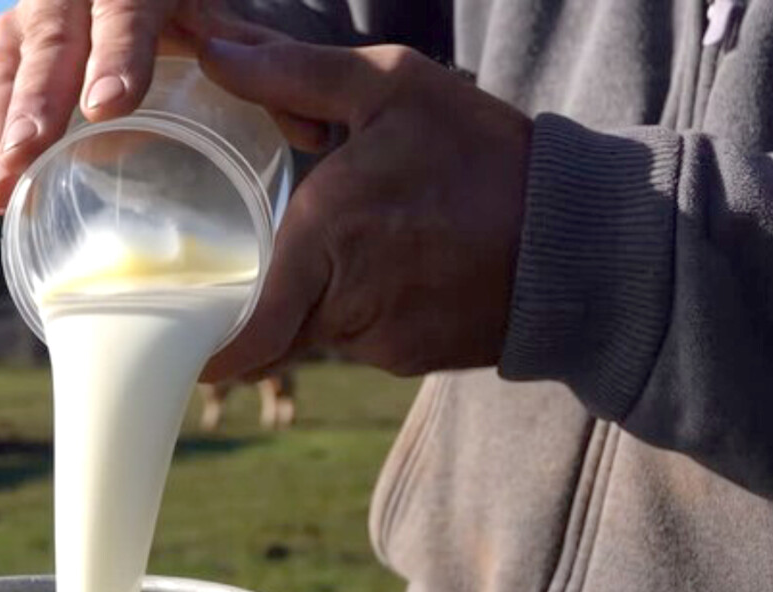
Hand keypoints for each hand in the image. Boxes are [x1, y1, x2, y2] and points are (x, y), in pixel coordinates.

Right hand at [0, 0, 278, 211]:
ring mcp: (32, 20)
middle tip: (29, 155)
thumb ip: (270, 72)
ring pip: (3, 63)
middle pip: (51, 38)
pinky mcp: (7, 52)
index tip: (111, 108)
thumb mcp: (233, 27)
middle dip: (38, 99)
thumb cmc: (193, 16)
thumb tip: (315, 133)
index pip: (126, 6)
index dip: (116, 53)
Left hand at [198, 41, 532, 380]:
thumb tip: (214, 51)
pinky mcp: (411, 358)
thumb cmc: (483, 156)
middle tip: (272, 266)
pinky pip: (364, 338)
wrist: (579, 237)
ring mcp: (380, 340)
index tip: (193, 353)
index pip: (247, 329)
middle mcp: (344, 301)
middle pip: (276, 320)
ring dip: (324, 294)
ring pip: (319, 328)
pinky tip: (405, 267)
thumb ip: (295, 72)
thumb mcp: (394, 87)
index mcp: (325, 235)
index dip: (213, 351)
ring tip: (370, 243)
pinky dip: (367, 309)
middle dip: (268, 296)